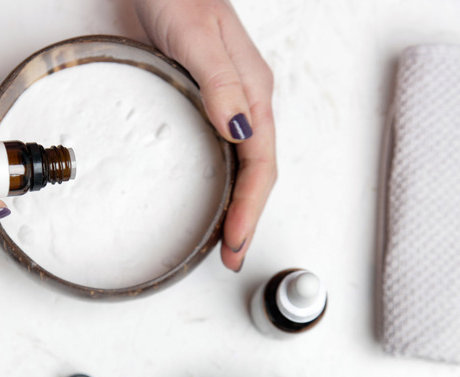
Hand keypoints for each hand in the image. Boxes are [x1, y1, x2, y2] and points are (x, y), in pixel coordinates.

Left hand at [134, 0, 276, 270]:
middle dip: (249, 218)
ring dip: (240, 205)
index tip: (235, 240)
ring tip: (227, 238)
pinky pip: (226, 151)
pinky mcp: (208, 98)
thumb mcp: (198, 38)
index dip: (250, 208)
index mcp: (252, 91)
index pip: (261, 164)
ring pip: (245, 165)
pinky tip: (213, 194)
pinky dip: (225, 182)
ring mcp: (229, 100)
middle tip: (231, 255)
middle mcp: (246, 100)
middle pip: (258, 172)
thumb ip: (221, 82)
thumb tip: (239, 131)